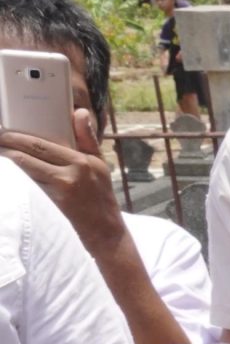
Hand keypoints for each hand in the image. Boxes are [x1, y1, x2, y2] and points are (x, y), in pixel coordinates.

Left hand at [2, 109, 128, 252]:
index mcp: (84, 158)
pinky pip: (30, 180)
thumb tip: (80, 112)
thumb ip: (87, 139)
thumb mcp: (99, 165)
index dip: (18, 136)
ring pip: (25, 164)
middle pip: (31, 149)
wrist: (105, 230)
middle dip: (7, 141)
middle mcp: (76, 168)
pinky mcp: (57, 197)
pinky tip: (7, 168)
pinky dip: (15, 173)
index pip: (43, 142)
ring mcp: (65, 183)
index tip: (4, 130)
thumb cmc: (100, 196)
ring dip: (7, 156)